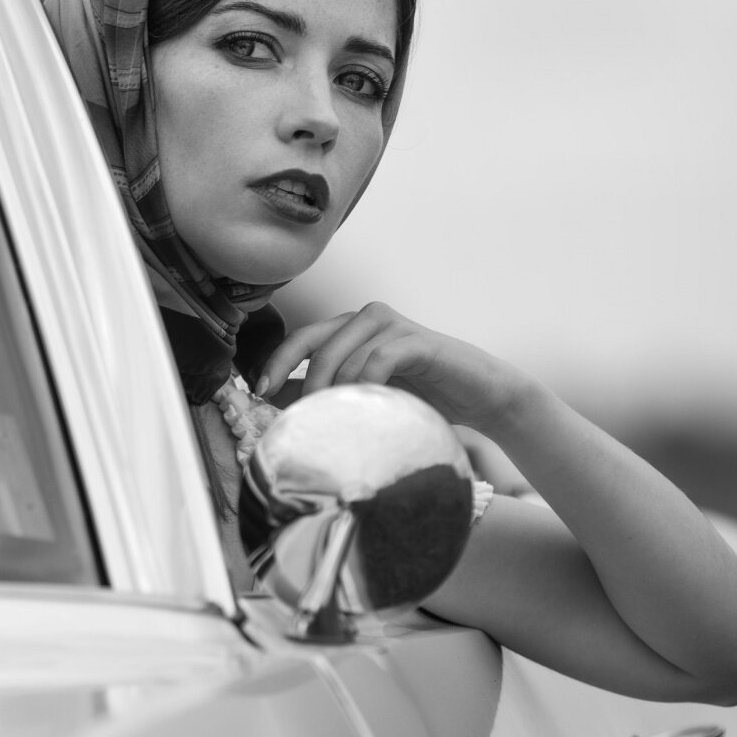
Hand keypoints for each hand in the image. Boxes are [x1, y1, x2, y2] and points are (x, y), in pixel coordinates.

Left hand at [256, 302, 535, 432]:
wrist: (479, 396)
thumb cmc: (420, 395)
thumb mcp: (366, 394)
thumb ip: (328, 390)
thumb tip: (279, 401)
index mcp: (348, 329)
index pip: (299, 339)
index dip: (275, 363)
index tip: (258, 391)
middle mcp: (366, 319)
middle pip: (315, 343)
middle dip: (299, 379)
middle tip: (298, 413)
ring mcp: (391, 325)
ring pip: (344, 353)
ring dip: (334, 389)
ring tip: (336, 418)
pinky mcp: (417, 340)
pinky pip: (379, 359)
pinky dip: (366, 383)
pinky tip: (367, 406)